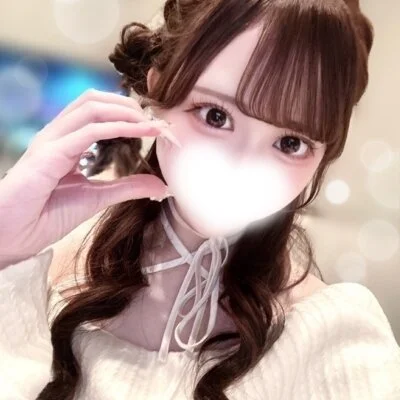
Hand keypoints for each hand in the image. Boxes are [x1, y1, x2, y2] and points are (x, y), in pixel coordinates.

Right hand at [0, 89, 172, 267]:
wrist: (12, 236)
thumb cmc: (46, 216)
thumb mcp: (97, 198)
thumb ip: (127, 187)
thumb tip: (160, 185)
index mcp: (66, 141)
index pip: (98, 112)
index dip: (128, 113)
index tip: (156, 126)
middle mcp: (58, 134)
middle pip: (95, 100)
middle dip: (129, 105)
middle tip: (156, 121)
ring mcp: (51, 140)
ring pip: (92, 107)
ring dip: (127, 111)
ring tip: (152, 124)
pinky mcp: (49, 153)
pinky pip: (89, 131)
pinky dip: (119, 127)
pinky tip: (141, 131)